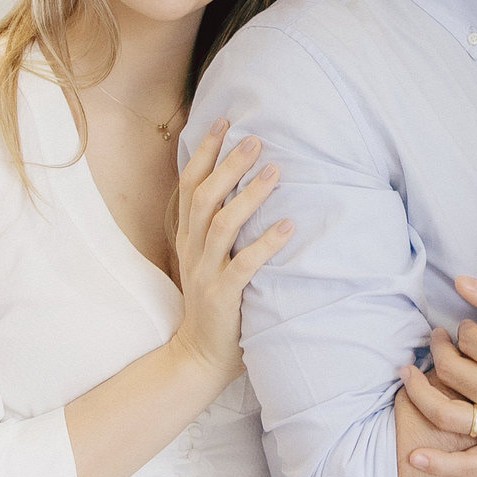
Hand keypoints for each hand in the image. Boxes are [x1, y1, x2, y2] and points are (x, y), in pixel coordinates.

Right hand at [171, 119, 292, 385]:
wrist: (199, 356)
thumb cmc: (215, 304)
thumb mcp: (210, 260)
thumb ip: (220, 229)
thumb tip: (245, 189)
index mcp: (188, 237)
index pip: (190, 184)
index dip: (205, 151)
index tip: (224, 121)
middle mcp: (192, 249)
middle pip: (204, 196)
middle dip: (228, 164)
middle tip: (255, 139)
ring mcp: (205, 273)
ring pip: (222, 224)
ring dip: (249, 195)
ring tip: (276, 172)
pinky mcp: (222, 296)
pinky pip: (243, 265)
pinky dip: (266, 243)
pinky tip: (288, 226)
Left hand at [398, 276, 476, 474]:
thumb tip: (459, 282)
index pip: (469, 341)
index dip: (464, 330)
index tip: (469, 328)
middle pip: (454, 371)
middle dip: (440, 349)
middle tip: (438, 339)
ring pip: (447, 413)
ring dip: (419, 392)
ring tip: (407, 374)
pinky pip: (469, 465)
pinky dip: (439, 464)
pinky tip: (414, 456)